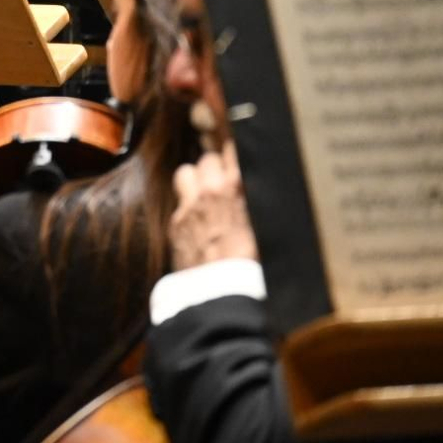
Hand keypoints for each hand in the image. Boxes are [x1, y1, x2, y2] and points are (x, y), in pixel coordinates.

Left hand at [168, 141, 258, 270]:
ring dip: (195, 178)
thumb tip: (262, 188)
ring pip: (185, 172)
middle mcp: (209, 191)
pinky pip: (178, 201)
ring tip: (205, 191)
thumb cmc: (254, 263)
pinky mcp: (175, 223)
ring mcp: (188, 205)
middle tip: (224, 178)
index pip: (231, 149)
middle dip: (215, 165)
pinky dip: (187, 204)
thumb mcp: (267, 228)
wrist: (224, 293)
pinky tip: (198, 218)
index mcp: (236, 187)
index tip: (237, 151)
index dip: (234, 148)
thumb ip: (259, 202)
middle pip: (207, 158)